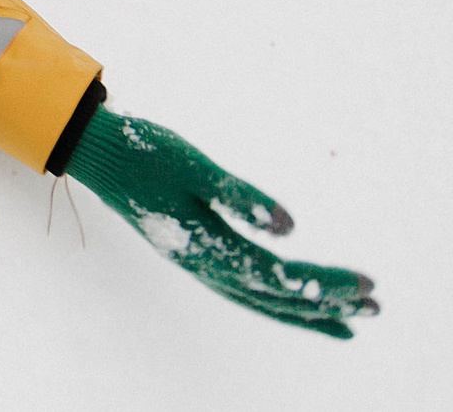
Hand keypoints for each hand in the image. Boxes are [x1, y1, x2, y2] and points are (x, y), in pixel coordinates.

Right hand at [68, 107, 378, 337]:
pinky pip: (241, 288)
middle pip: (273, 297)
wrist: (96, 151)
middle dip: (326, 305)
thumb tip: (287, 226)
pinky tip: (287, 297)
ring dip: (303, 310)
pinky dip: (272, 298)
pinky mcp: (192, 251)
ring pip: (258, 298)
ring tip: (345, 320)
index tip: (365, 285)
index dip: (323, 285)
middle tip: (374, 307)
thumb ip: (238, 194)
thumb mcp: (192, 164)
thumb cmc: (142, 151)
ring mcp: (195, 261)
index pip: (278, 277)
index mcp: (204, 244)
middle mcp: (201, 263)